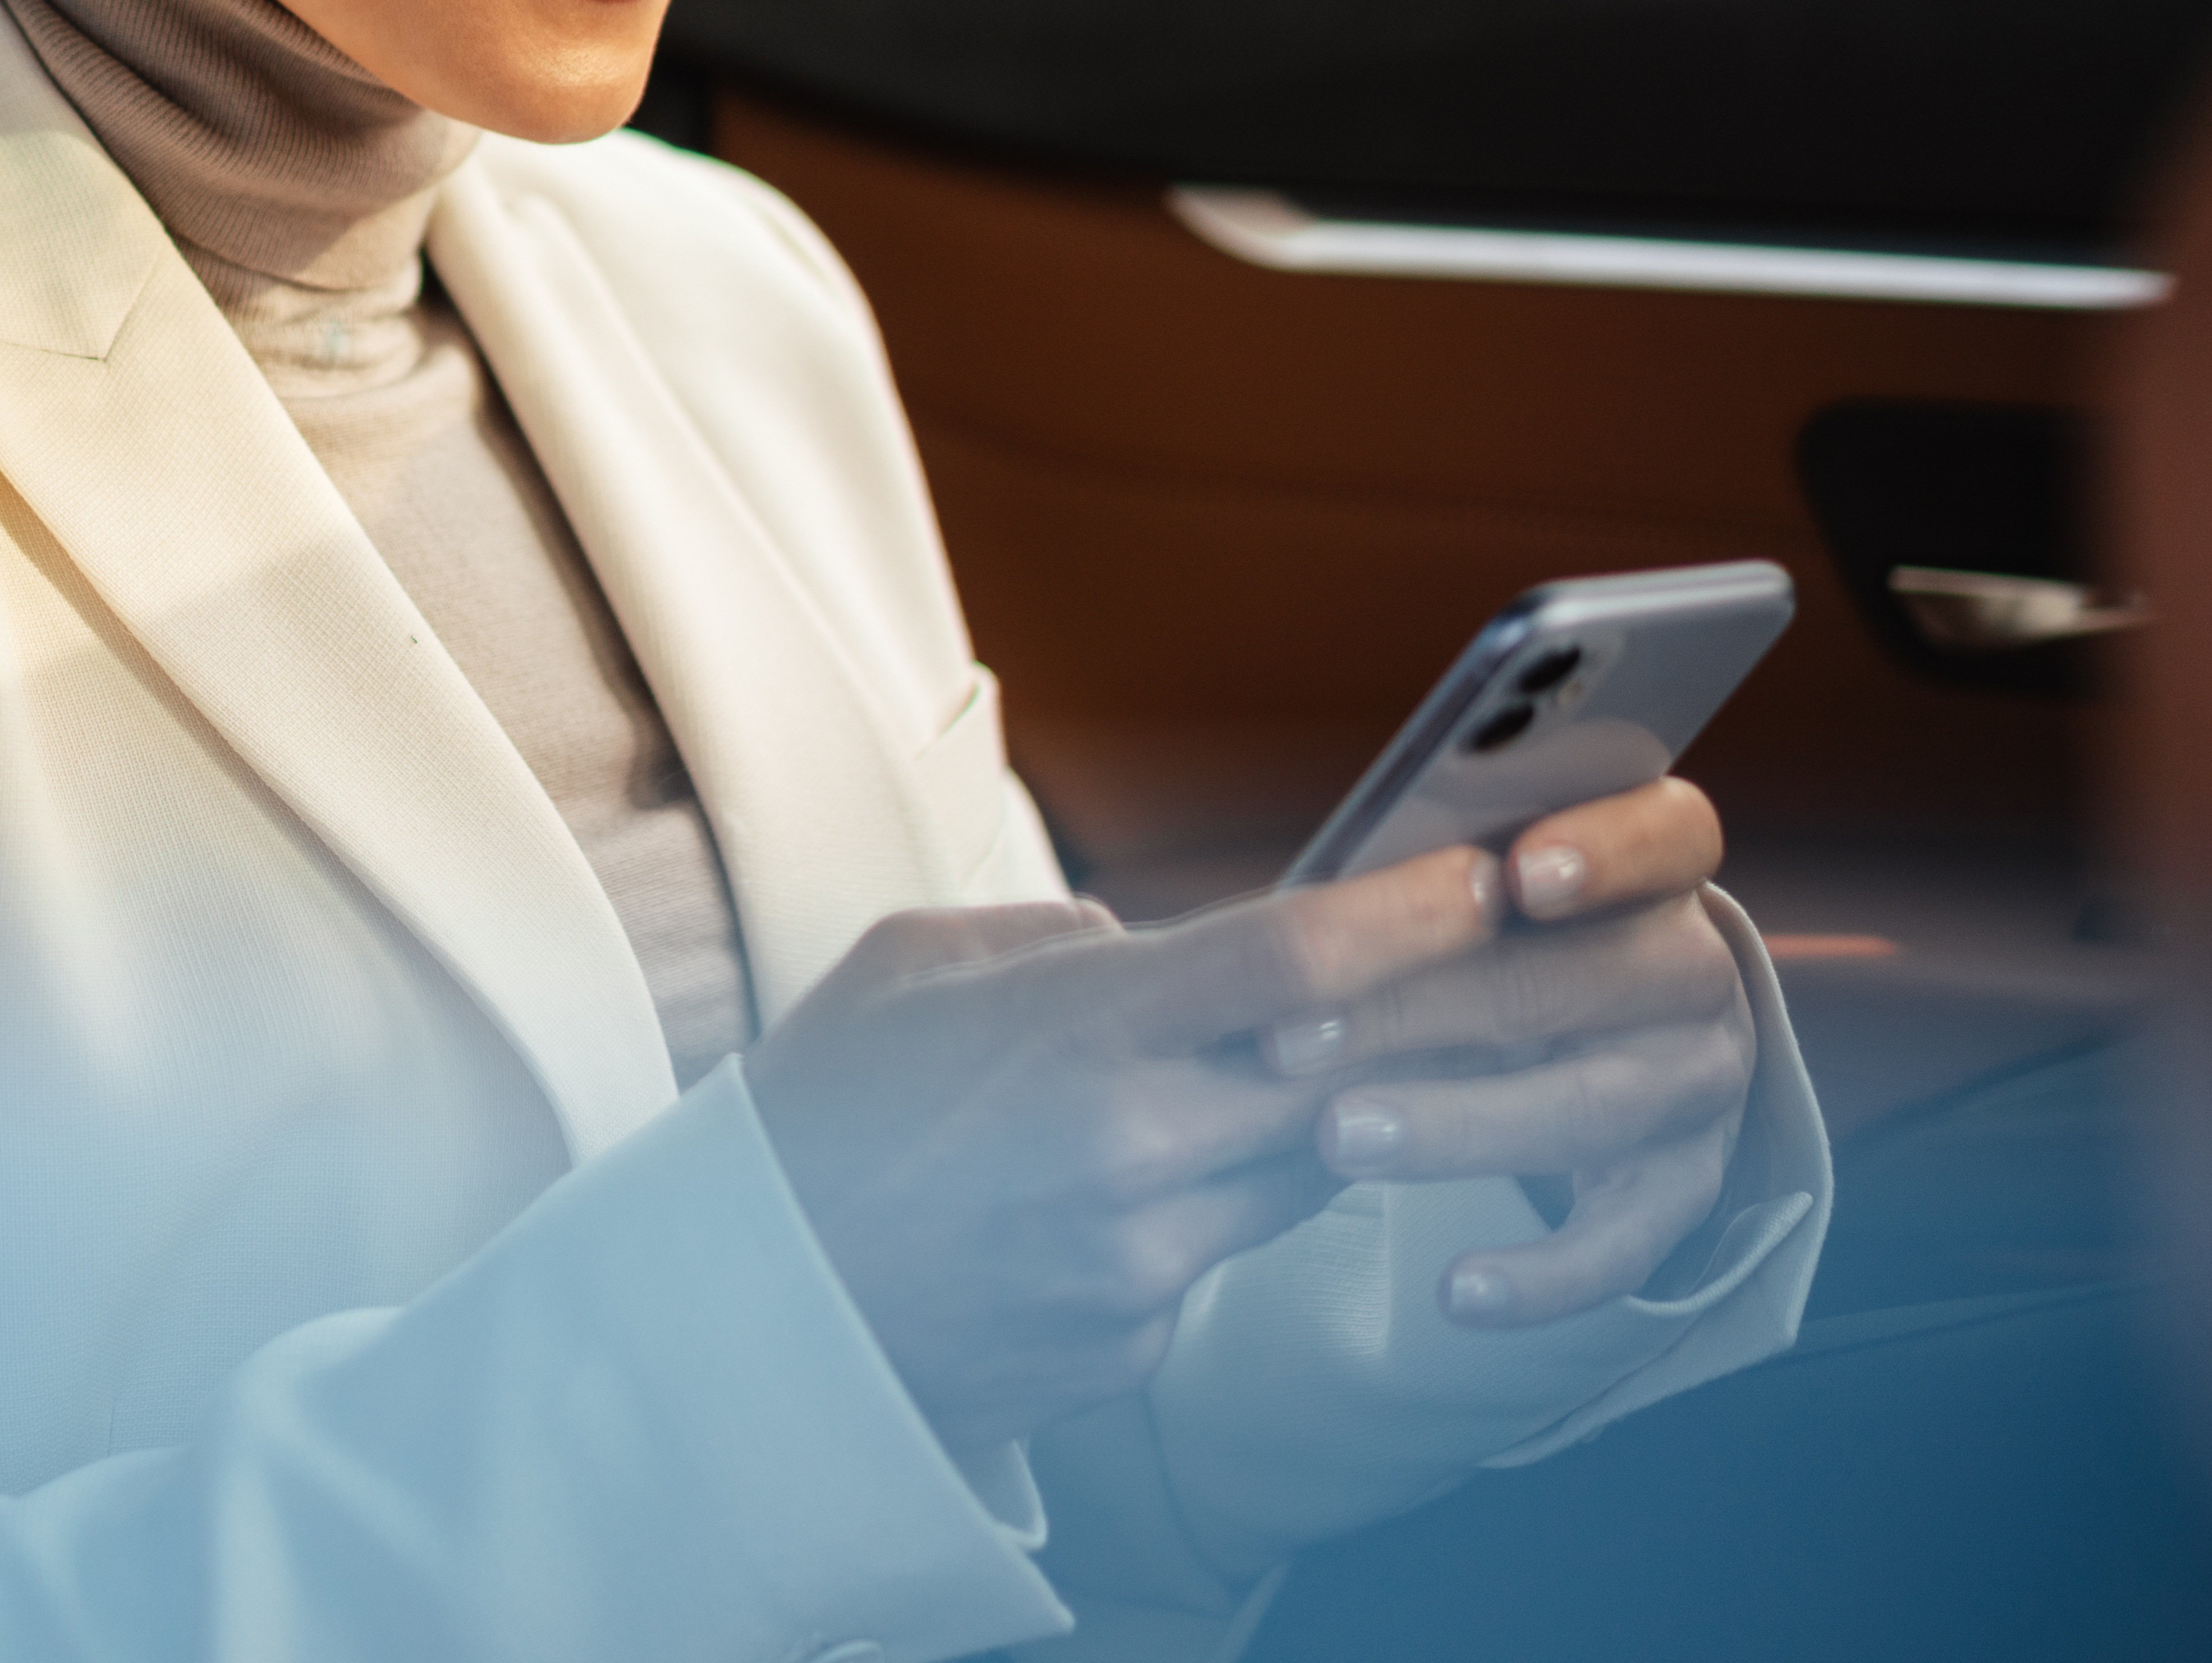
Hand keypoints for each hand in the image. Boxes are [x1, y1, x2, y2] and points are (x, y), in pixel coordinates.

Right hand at [741, 845, 1506, 1449]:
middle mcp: (1132, 1151)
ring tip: (1199, 1089)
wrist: (743, 1310)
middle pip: (1347, 1077)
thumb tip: (1152, 944)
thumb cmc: (814, 1115)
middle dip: (1398, 1026)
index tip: (1486, 881)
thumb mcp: (907, 965)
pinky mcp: (1135, 1346)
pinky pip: (1211, 1259)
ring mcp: (1142, 1262)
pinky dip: (1187, 1215)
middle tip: (1433, 981)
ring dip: (1288, 1123)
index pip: (1298, 961)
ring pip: (1298, 1174)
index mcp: (1075, 1032)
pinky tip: (1086, 1206)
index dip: (1413, 916)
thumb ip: (1049, 937)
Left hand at [1257, 777, 1755, 1329]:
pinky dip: (1545, 1274)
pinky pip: (1627, 1239)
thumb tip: (1306, 904)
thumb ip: (1420, 878)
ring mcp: (1698, 1079)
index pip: (1668, 833)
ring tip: (1337, 1138)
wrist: (1570, 1029)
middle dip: (1431, 1006)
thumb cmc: (1476, 934)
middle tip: (1291, 1039)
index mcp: (1652, 865)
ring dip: (1460, 1127)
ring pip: (1596, 1106)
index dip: (1603, 851)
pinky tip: (1458, 1292)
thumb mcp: (1459, 889)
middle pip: (1591, 978)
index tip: (1513, 875)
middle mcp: (1694, 968)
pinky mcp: (1683, 1183)